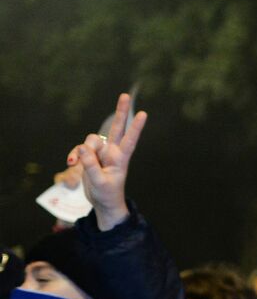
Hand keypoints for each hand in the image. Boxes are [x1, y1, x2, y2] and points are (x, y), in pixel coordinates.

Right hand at [68, 93, 145, 231]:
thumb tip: (82, 147)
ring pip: (91, 140)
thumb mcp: (99, 183)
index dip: (136, 127)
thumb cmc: (107, 194)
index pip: (130, 140)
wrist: (102, 203)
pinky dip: (74, 155)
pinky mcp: (90, 156)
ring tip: (75, 164)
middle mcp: (112, 152)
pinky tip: (70, 163)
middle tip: (125, 95)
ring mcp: (101, 153)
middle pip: (117, 128)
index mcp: (121, 159)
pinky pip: (79, 150)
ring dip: (81, 150)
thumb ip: (91, 165)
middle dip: (120, 112)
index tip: (144, 114)